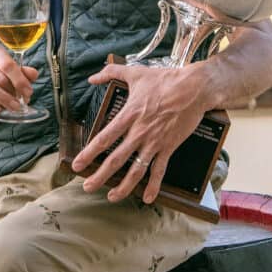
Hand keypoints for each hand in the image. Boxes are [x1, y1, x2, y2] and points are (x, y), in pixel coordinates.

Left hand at [72, 62, 210, 203]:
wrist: (194, 88)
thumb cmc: (165, 79)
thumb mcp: (136, 73)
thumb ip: (111, 73)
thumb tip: (92, 77)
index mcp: (129, 115)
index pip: (104, 138)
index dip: (89, 153)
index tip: (77, 164)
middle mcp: (139, 132)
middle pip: (116, 159)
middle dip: (100, 176)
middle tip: (87, 187)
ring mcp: (154, 142)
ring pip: (136, 170)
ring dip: (123, 186)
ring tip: (111, 197)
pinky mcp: (169, 147)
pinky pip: (160, 170)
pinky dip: (153, 186)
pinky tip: (148, 198)